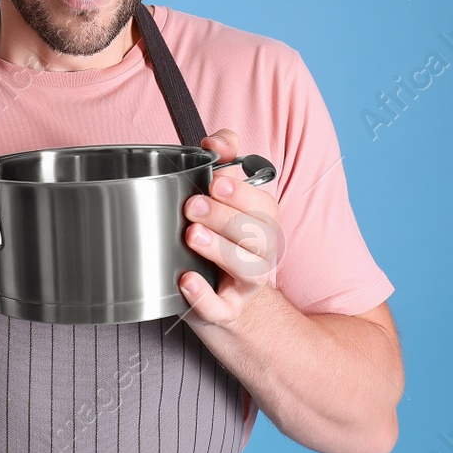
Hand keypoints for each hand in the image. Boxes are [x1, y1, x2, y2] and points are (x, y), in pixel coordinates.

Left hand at [177, 127, 280, 329]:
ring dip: (220, 250)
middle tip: (193, 205)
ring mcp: (245, 285)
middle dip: (225, 218)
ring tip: (191, 236)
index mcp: (263, 223)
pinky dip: (205, 297)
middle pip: (258, 235)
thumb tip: (218, 141)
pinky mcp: (225, 311)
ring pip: (247, 270)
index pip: (265, 206)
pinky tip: (187, 281)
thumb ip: (224, 160)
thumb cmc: (220, 235)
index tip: (215, 182)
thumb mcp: (223, 196)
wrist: (222, 296)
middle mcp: (261, 253)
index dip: (243, 194)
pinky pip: (221, 309)